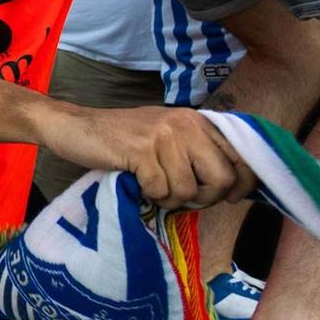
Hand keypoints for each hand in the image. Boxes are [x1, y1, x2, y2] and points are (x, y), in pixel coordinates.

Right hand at [34, 104, 243, 206]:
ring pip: (189, 190)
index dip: (244, 182)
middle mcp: (186, 124)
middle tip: (182, 195)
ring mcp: (164, 136)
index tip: (229, 197)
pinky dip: (150, 195)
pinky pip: (161, 191)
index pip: (242, 154)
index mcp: (197, 120)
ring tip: (153, 186)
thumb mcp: (168, 136)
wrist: (75, 127)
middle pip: (223, 178)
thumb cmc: (123, 138)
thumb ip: (199, 151)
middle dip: (205, 197)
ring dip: (170, 198)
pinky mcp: (141, 151)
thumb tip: (233, 185)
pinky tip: (138, 183)